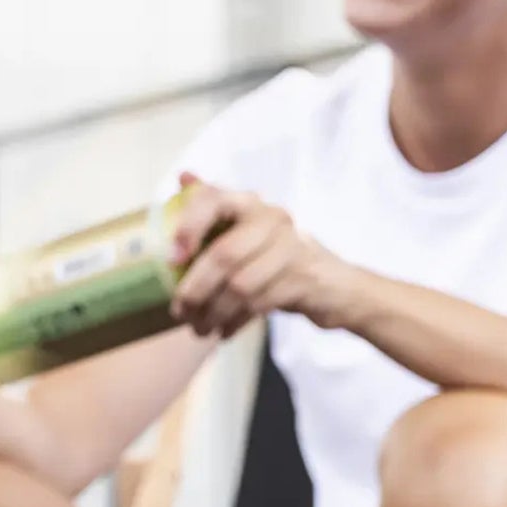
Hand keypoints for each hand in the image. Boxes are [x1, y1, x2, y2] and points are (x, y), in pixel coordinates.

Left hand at [169, 176, 357, 339]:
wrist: (334, 286)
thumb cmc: (275, 258)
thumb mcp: (245, 231)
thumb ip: (213, 209)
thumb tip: (183, 175)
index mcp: (250, 204)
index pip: (213, 198)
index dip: (188, 226)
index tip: (171, 260)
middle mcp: (272, 219)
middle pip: (224, 255)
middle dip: (195, 290)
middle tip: (179, 313)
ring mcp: (292, 247)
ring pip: (240, 286)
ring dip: (213, 312)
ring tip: (200, 329)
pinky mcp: (304, 278)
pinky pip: (258, 304)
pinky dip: (235, 321)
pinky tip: (224, 331)